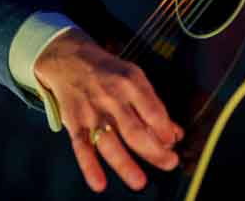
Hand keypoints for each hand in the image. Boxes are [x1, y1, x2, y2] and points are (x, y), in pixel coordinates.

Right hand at [33, 28, 182, 193]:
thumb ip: (153, 106)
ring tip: (140, 182)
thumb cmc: (109, 72)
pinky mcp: (75, 123)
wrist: (70, 60)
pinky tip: (99, 184)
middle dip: (154, 150)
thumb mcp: (134, 78)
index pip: (152, 110)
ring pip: (110, 142)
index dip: (164, 129)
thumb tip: (175, 134)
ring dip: (125, 164)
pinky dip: (90, 167)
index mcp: (131, 82)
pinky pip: (82, 148)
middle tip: (170, 163)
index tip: (172, 143)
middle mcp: (112, 97)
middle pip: (134, 130)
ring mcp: (92, 112)